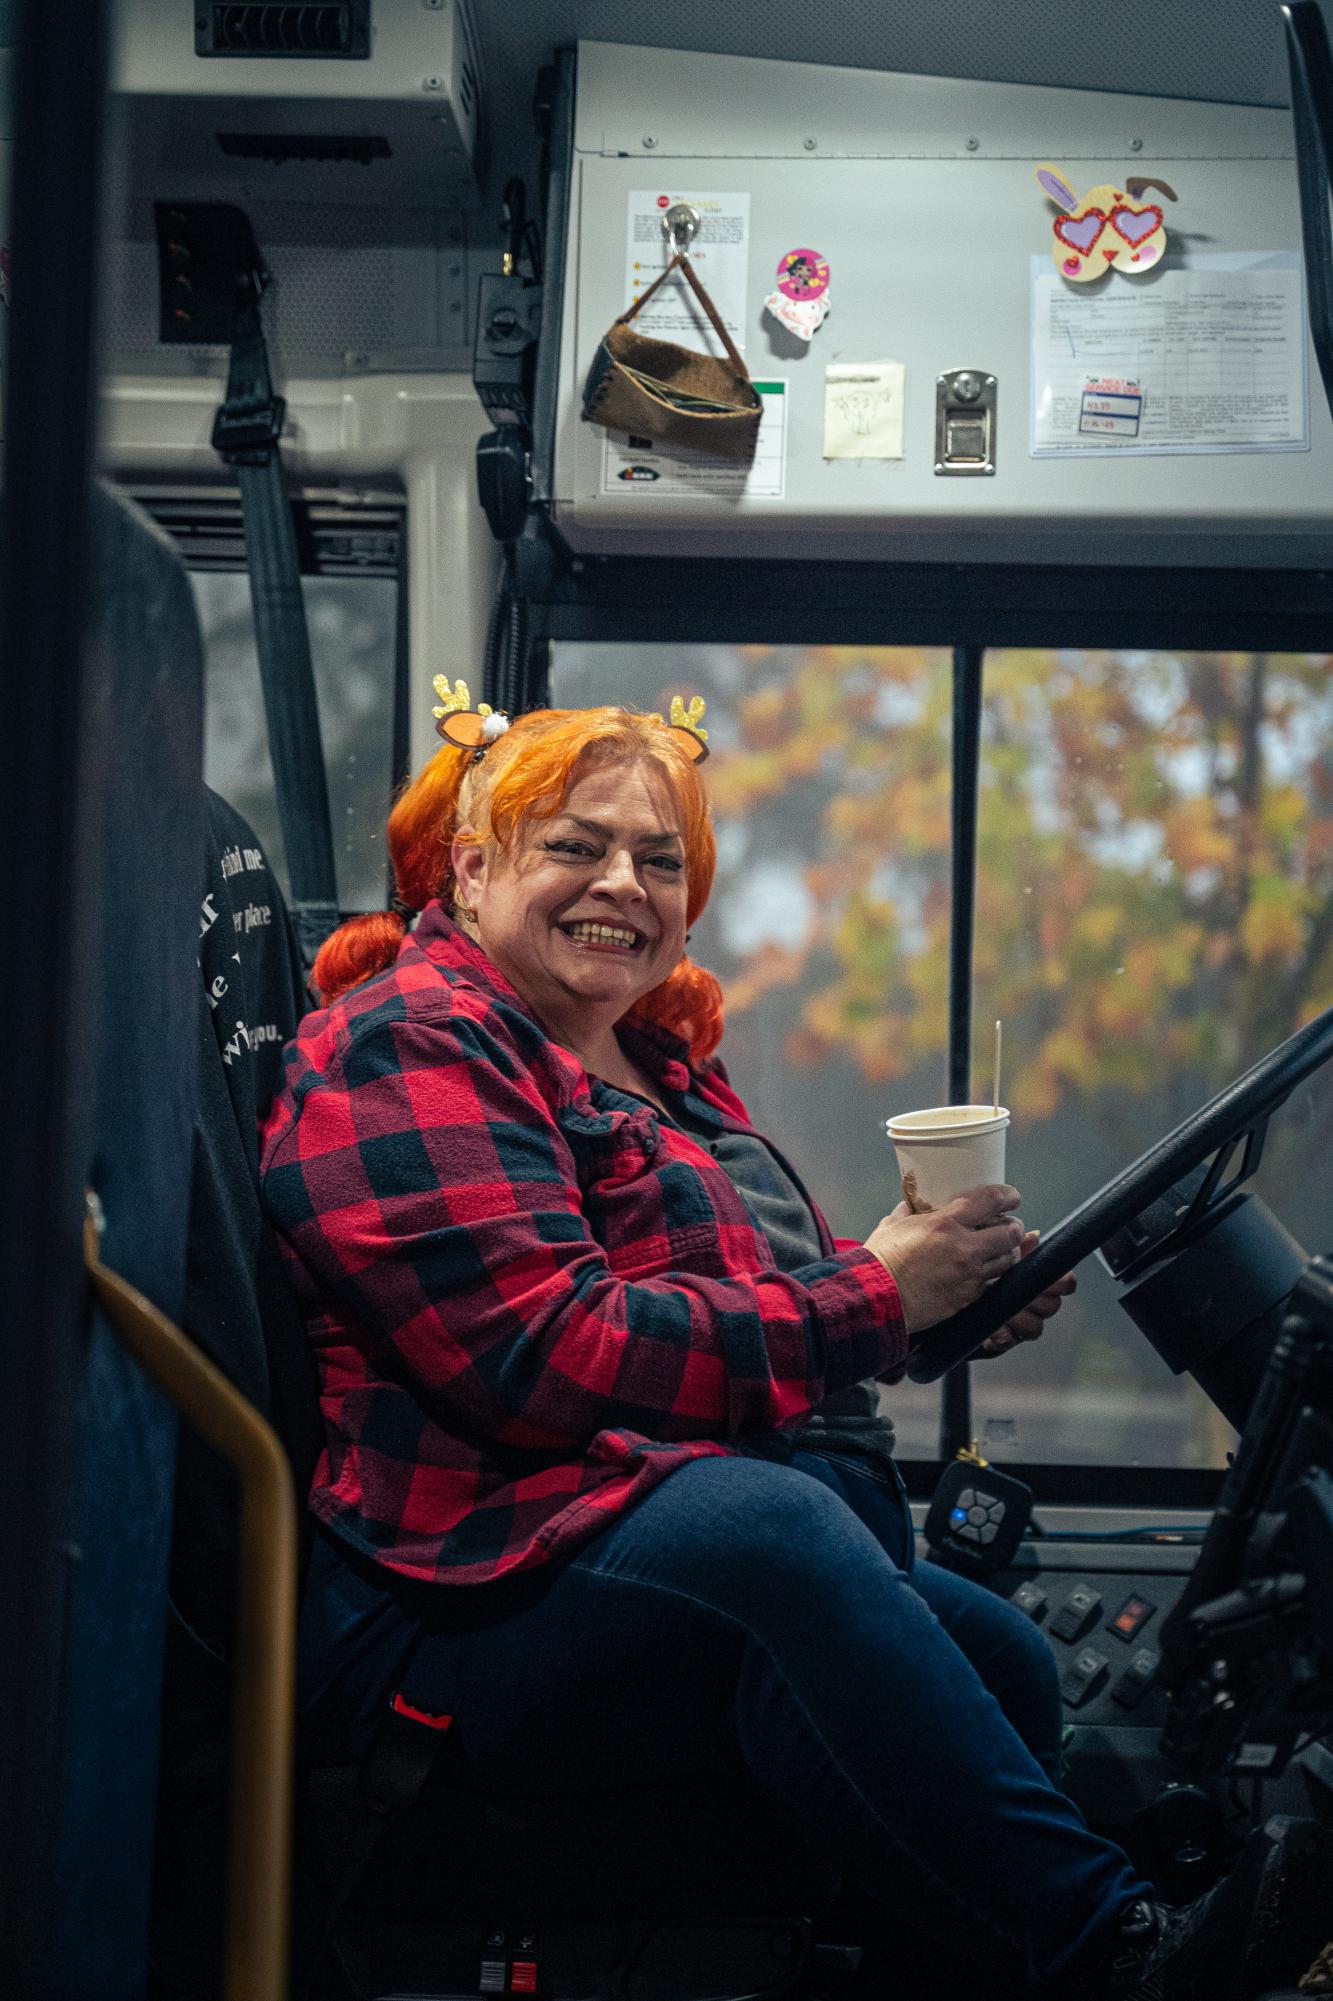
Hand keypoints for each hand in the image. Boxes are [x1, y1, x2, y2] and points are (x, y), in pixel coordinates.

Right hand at [864, 1185, 1026, 1334]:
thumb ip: (906, 1213)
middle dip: (1014, 1227)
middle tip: (1009, 1226)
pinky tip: (983, 1271)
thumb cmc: (881, 1261)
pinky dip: (992, 1275)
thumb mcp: (892, 1225)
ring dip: (1007, 1252)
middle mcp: (964, 1247)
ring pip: (1008, 1260)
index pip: (991, 1200)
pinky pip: (992, 1283)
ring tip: (999, 1249)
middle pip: (1010, 1232)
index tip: (1012, 1197)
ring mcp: (970, 1275)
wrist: (877, 1298)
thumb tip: (908, 1206)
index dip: (1008, 1195)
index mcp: (945, 1223)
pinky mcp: (968, 1297)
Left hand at [976, 1230, 1077, 1357]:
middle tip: (1015, 1291)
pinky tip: (991, 1327)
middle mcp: (1036, 1304)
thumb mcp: (998, 1259)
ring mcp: (1022, 1324)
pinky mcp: (1005, 1339)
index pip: (1065, 1283)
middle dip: (1034, 1299)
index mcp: (1039, 1282)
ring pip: (1035, 1326)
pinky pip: (1011, 1340)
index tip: (1047, 1279)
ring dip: (1018, 1318)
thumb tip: (1033, 1236)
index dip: (1062, 1283)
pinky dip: (1001, 1334)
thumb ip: (1016, 1248)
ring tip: (1000, 1309)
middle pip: (1052, 1306)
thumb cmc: (983, 1275)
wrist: (955, 1303)